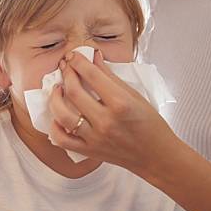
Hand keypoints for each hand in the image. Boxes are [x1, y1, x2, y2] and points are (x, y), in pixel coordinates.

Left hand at [48, 49, 179, 174]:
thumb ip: (110, 76)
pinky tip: (58, 116)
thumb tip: (94, 58)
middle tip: (65, 66)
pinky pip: (62, 140)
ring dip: (55, 98)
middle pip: (74, 92)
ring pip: (63, 115)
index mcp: (121, 103)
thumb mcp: (135, 95)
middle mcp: (106, 121)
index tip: (74, 55)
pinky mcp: (89, 151)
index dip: (79, 61)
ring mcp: (95, 138)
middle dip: (66, 74)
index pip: (92, 75)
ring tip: (58, 88)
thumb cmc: (150, 124)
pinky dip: (54, 127)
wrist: (156, 155)